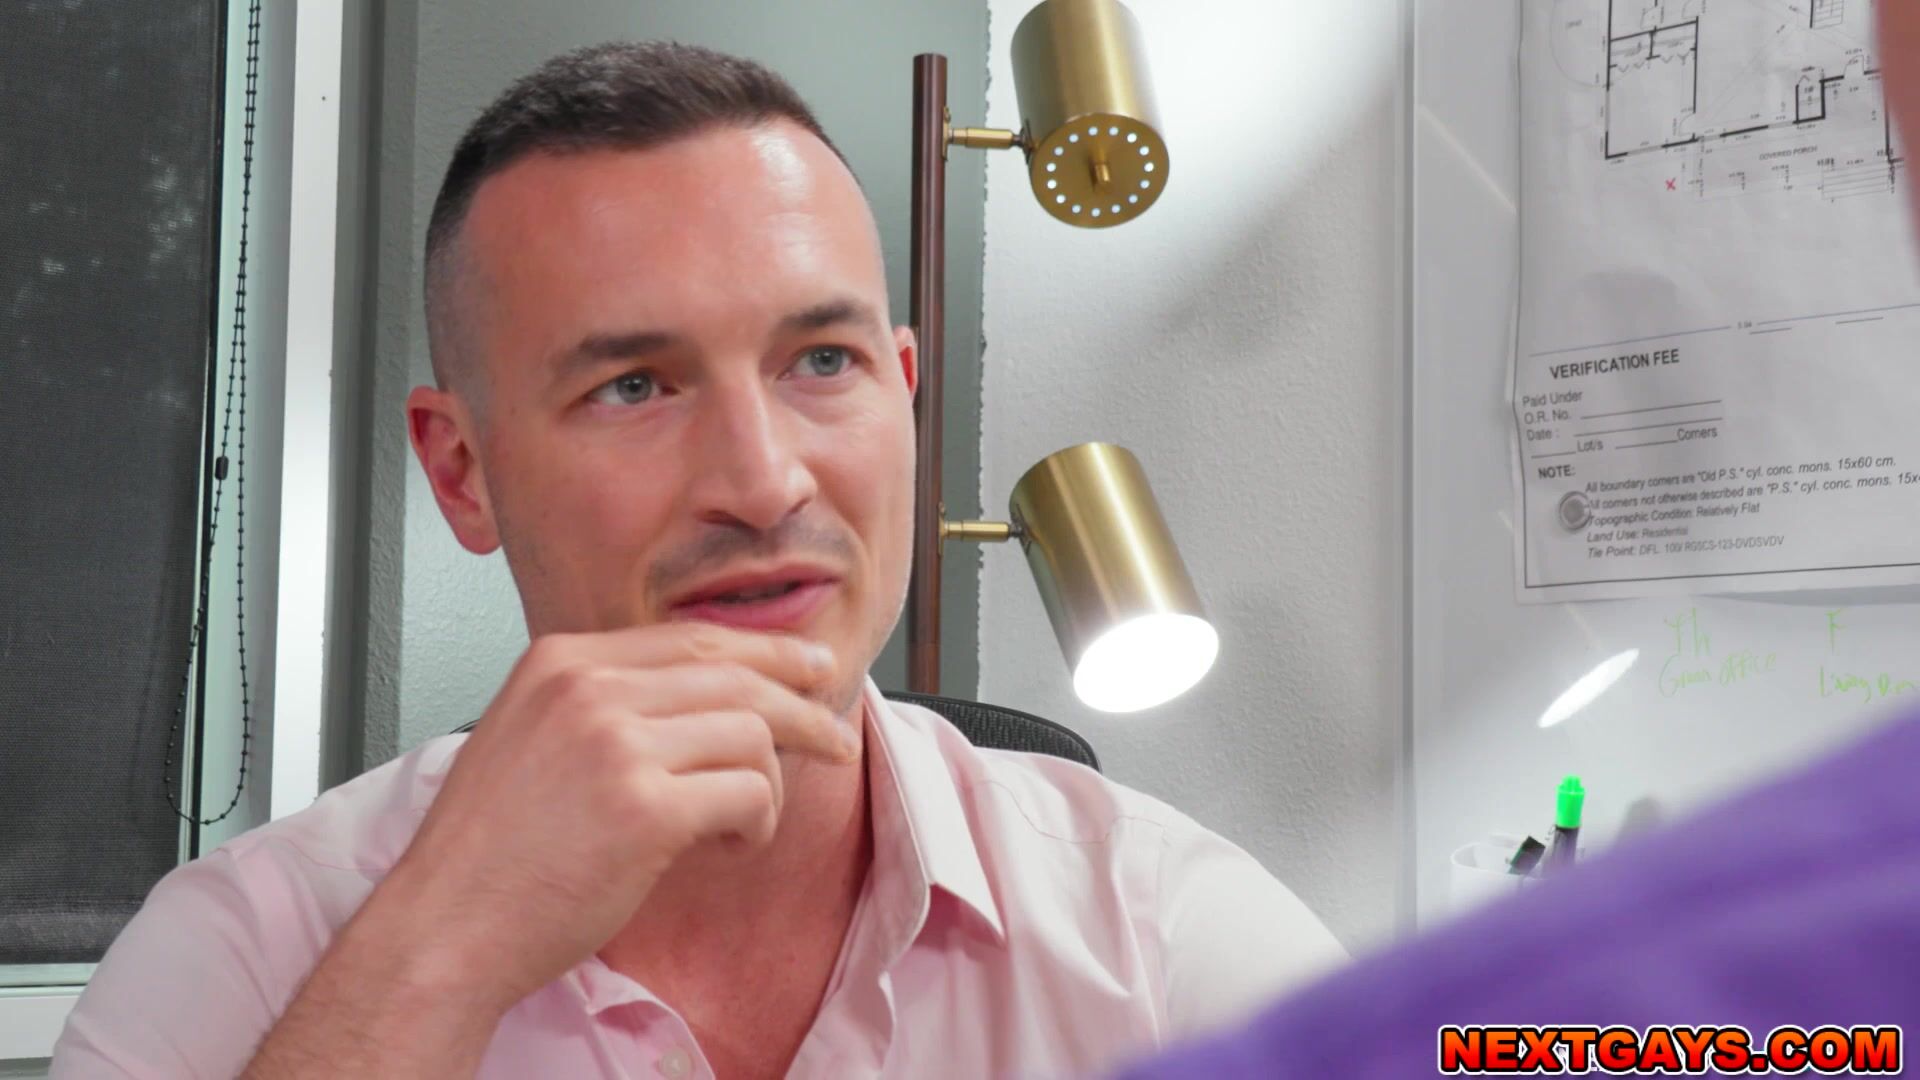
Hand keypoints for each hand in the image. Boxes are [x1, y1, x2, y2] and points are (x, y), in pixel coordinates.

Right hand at [355, 622, 852, 1013]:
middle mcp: (589, 688)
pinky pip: (749, 793)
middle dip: (802, 707)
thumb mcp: (533, 737)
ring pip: (752, 734)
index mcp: (560, 661)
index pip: (692, 638)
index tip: (807, 667)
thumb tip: (710, 695)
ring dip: (767, 785)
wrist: (443, 925)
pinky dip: (754, 825)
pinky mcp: (645, 808)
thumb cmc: (490, 850)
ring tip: (739, 824)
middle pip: (736, 675)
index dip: (764, 652)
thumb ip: (606, 704)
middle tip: (835, 735)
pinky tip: (725, 846)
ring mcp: (616, 743)